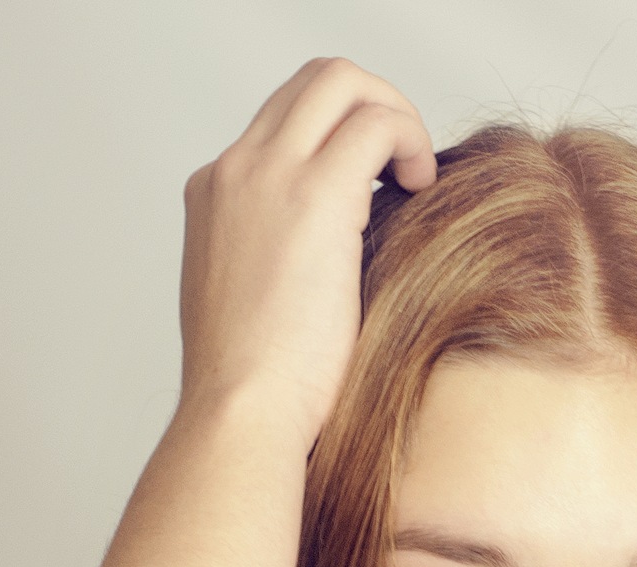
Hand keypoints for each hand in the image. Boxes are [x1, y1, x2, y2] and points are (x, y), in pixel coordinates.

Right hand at [177, 57, 435, 443]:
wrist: (240, 415)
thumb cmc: (256, 393)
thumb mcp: (251, 310)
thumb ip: (276, 266)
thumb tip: (330, 265)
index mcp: (213, 196)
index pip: (281, 128)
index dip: (336, 146)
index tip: (371, 192)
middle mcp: (234, 170)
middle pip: (309, 84)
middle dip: (370, 107)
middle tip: (404, 167)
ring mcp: (269, 175)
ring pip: (340, 82)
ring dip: (393, 116)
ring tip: (416, 177)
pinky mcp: (314, 195)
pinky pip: (374, 123)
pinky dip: (409, 141)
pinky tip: (423, 189)